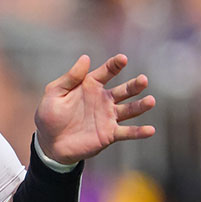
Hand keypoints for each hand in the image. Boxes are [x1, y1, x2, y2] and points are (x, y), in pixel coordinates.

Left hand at [34, 54, 155, 164]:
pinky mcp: (109, 134)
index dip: (114, 65)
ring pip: (129, 109)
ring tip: (151, 101)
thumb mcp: (54, 93)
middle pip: (123, 90)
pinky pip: (127, 132)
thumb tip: (85, 58)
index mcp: (90, 86)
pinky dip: (139, 132)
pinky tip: (150, 130)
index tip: (122, 59)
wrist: (49, 143)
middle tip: (143, 80)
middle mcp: (103, 100)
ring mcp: (108, 117)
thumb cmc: (50, 115)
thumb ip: (70, 77)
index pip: (106, 72)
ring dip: (141, 106)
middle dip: (134, 85)